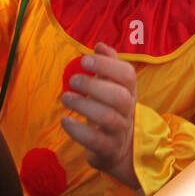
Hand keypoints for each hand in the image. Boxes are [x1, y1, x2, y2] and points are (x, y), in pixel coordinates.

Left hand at [61, 42, 140, 191]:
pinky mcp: (108, 150)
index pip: (127, 75)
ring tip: (65, 98)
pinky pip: (96, 141)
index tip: (84, 60)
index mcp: (129, 92)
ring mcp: (120, 132)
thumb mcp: (112, 87)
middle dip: (94, 86)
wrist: (118, 150)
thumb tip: (99, 45)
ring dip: (83, 105)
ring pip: (108, 118)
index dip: (107, 65)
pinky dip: (78, 130)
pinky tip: (65, 120)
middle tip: (72, 81)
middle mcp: (128, 111)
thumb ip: (107, 65)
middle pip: (120, 97)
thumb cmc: (111, 110)